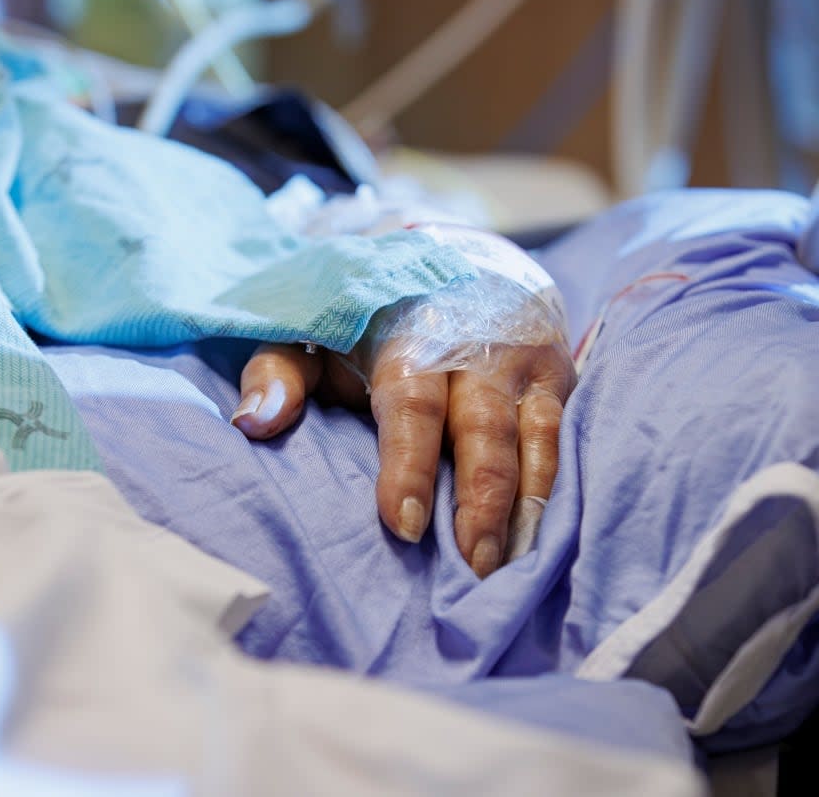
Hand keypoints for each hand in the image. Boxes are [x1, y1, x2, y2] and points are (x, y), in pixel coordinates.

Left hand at [231, 341, 574, 577]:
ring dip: (525, 504)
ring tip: (510, 567)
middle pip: (483, 428)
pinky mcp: (559, 373)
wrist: (455, 251)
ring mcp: (527, 358)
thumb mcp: (313, 327)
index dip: (408, 464)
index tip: (404, 525)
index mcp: (410, 333)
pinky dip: (555, 484)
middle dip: (481, 500)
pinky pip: (564, 434)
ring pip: (535, 435)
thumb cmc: (370, 312)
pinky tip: (543, 536)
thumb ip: (279, 372)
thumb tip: (254, 423)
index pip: (411, 403)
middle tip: (472, 567)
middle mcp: (478, 343)